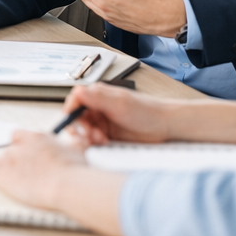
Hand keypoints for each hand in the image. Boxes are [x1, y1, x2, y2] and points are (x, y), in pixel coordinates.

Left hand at [0, 129, 88, 209]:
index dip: (20, 144)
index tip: (24, 152)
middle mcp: (19, 147)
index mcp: (35, 138)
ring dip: (2, 167)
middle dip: (14, 159)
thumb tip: (78, 138)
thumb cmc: (74, 170)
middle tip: (23, 169)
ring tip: (11, 176)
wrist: (67, 186)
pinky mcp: (2, 177)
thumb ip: (73, 142)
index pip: (17, 135)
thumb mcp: (78, 150)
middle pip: (8, 150)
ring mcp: (8, 162)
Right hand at [60, 82, 177, 144]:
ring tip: (100, 139)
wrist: (165, 126)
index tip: (75, 124)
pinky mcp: (106, 135)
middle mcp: (96, 108)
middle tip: (89, 135)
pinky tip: (104, 143)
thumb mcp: (120, 103)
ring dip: (87, 137)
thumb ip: (97, 97)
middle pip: (76, 118)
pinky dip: (94, 144)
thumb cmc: (146, 110)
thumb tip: (76, 91)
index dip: (71, 113)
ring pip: (83, 131)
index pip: (74, 102)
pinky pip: (92, 141)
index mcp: (96, 95)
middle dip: (79, 128)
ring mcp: (101, 122)